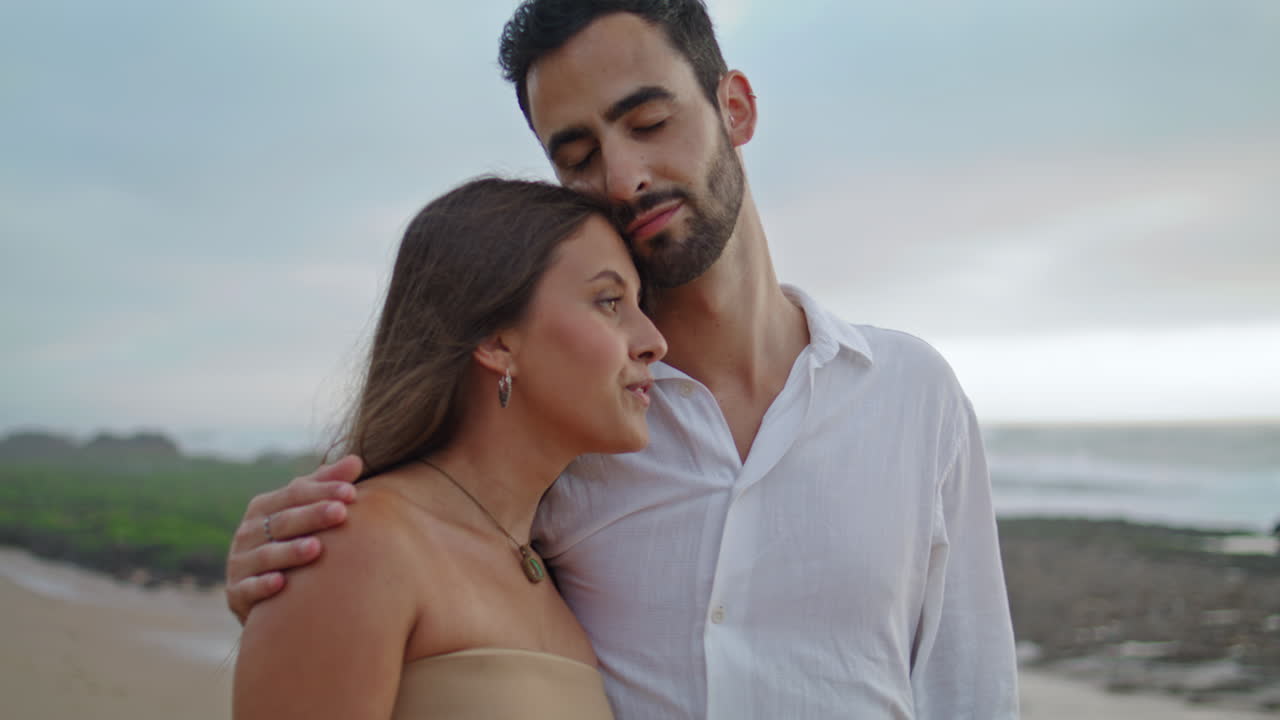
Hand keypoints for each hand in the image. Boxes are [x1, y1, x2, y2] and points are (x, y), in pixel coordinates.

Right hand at [224, 455, 362, 623]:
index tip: (351, 492)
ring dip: (290, 551)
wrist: (264, 593)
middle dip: (312, 516)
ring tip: (316, 548)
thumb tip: (357, 460)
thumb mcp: (305, 512)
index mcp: (265, 507)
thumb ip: (326, 486)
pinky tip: (281, 583)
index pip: (295, 494)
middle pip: (283, 521)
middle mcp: (248, 532)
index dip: (322, 491)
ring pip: (267, 555)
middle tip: (341, 513)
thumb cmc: (293, 542)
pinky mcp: (236, 593)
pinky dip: (262, 585)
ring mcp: (240, 562)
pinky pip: (248, 589)